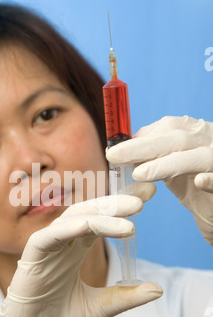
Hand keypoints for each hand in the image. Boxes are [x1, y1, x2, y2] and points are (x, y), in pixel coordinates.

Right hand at [0, 195, 161, 316]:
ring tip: (129, 218)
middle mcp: (61, 248)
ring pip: (70, 221)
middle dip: (114, 204)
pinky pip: (46, 238)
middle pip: (89, 215)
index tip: (148, 197)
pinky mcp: (29, 262)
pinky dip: (66, 229)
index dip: (122, 210)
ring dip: (99, 215)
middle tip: (142, 198)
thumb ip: (124, 296)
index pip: (100, 223)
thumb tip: (158, 289)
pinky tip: (88, 225)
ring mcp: (45, 253)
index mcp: (74, 255)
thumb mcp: (99, 310)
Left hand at [106, 116, 212, 244]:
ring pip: (197, 158)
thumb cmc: (196, 189)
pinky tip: (200, 181)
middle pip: (177, 139)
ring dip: (167, 164)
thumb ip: (153, 156)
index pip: (168, 128)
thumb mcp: (171, 168)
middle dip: (143, 147)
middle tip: (113, 156)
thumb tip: (122, 149)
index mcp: (196, 134)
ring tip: (139, 174)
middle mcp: (210, 141)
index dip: (141, 138)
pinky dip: (212, 180)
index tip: (115, 150)